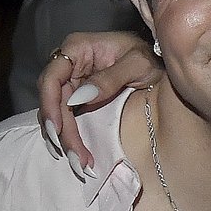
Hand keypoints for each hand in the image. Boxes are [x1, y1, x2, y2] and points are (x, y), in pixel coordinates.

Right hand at [36, 31, 159, 175]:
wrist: (159, 62)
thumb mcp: (138, 64)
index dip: (50, 105)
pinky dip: (70, 136)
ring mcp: (71, 81)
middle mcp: (68, 64)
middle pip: (53, 100)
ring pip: (57, 112)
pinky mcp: (76, 96)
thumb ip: (110, 79)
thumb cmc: (151, 57)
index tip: (57, 129)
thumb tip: (80, 98)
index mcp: (78, 48)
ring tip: (81, 162)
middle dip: (62, 131)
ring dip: (65, 139)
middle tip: (77, 157)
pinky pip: (65, 117)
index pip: (52, 78)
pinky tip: (78, 153)